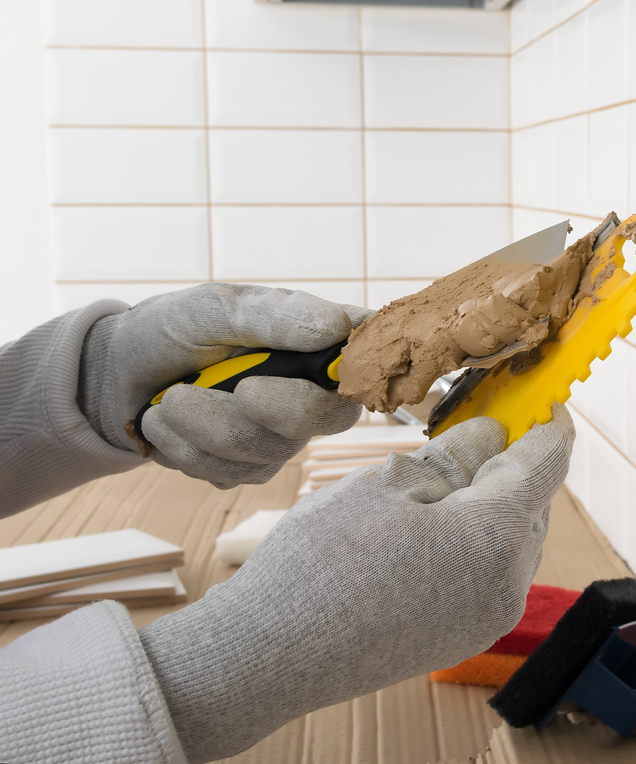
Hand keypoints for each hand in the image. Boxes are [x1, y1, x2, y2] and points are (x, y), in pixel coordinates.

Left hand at [78, 283, 369, 487]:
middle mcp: (317, 393)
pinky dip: (185, 448)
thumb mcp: (216, 307)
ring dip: (199, 425)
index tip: (339, 369)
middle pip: (325, 417)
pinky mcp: (251, 469)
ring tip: (170, 399)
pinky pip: (228, 473)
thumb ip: (275, 316)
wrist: (119, 375)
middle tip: (222, 387)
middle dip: (263, 407)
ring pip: (263, 450)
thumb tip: (334, 327)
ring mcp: (285, 437)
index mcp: (322, 343)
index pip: (370, 356)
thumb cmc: (175, 329)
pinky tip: (171, 424)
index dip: (365, 368)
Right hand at [138, 405, 575, 763]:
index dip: (548, 429)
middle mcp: (507, 585)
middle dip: (511, 468)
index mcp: (493, 537)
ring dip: (491, 508)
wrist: (273, 654)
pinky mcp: (464, 638)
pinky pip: (490, 576)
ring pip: (512, 543)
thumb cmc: (322, 562)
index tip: (546, 405)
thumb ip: (453, 456)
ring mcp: (488, 619)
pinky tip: (431, 530)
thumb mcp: (387, 483)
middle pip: (531, 507)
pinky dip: (475, 544)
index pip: (544, 467)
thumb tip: (492, 435)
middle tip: (479, 434)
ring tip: (441, 484)